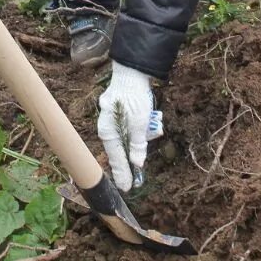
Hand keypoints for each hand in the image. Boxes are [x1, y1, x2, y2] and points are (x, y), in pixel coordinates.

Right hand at [97, 62, 161, 191]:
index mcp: (108, 132)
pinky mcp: (118, 111)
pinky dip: (139, 125)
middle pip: (122, 148)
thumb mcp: (140, 124)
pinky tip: (150, 118)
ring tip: (154, 126)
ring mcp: (111, 118)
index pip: (116, 159)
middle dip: (137, 149)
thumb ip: (137, 145)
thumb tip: (137, 164)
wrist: (131, 71)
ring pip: (128, 135)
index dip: (123, 174)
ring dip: (142, 133)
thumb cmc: (134, 98)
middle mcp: (106, 127)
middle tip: (146, 151)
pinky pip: (129, 125)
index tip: (127, 188)